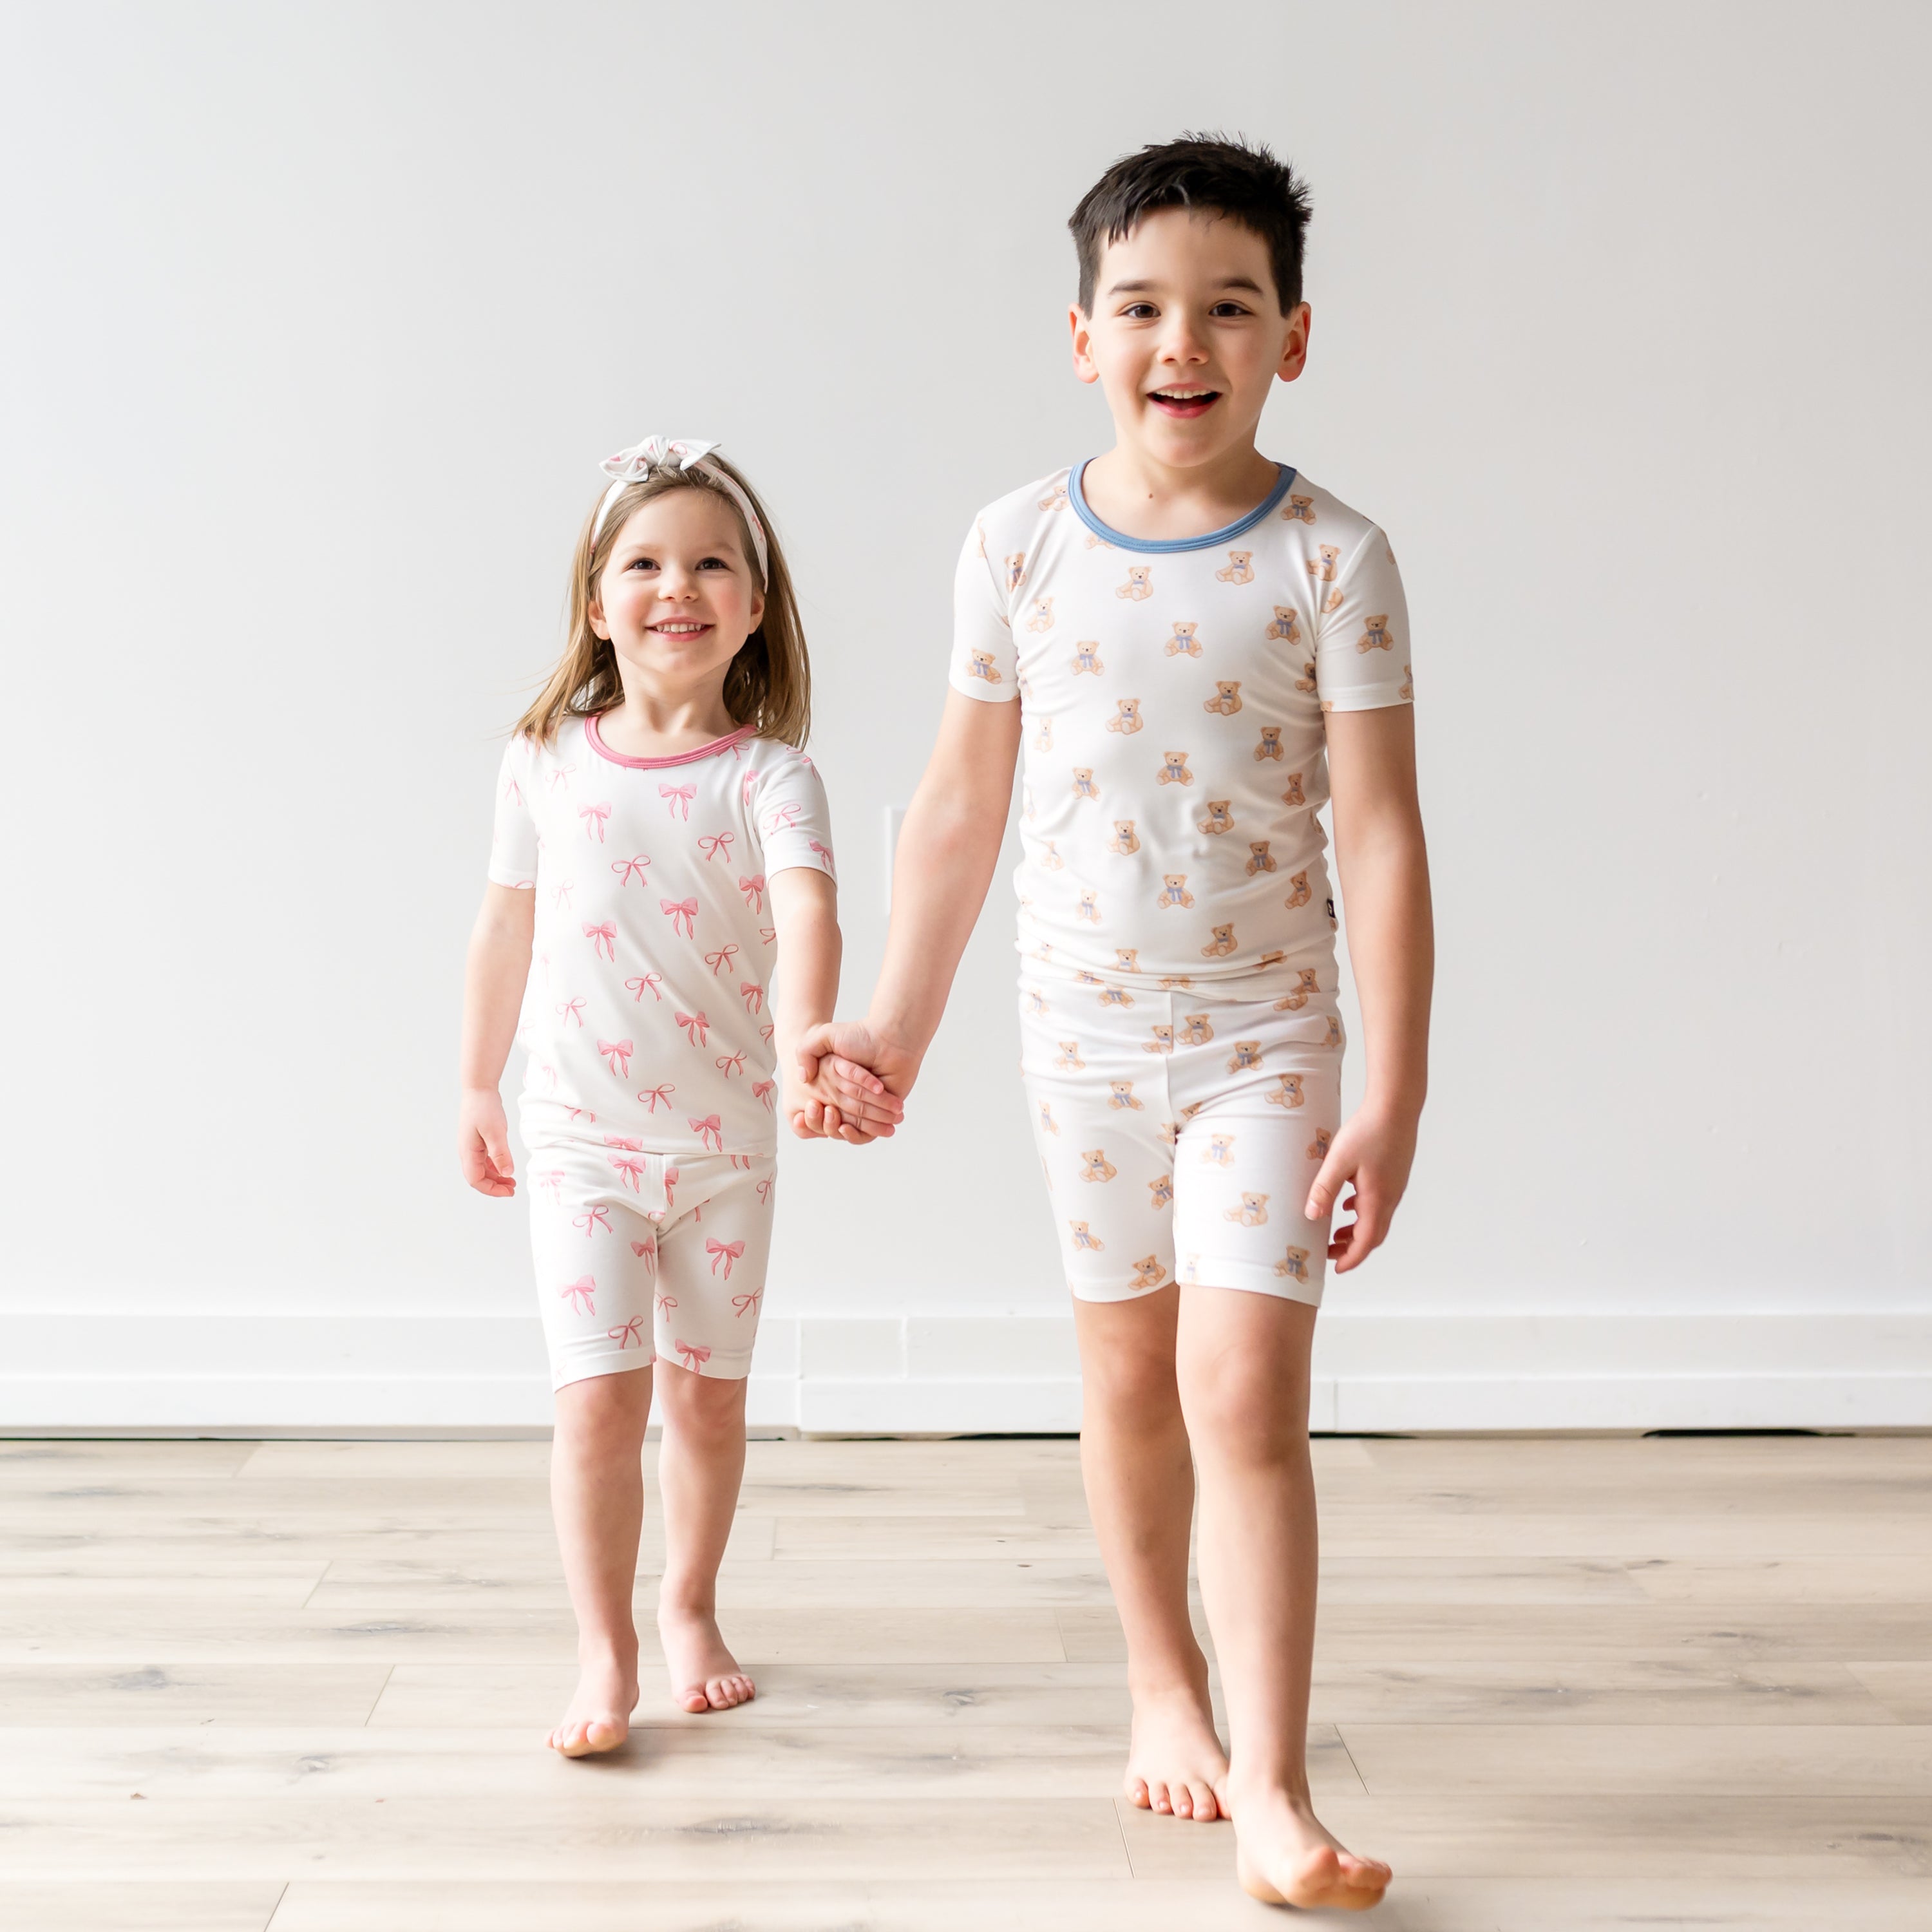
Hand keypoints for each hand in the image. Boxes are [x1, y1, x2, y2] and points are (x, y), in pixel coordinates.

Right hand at [459, 1088, 515, 1196]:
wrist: (479, 1089)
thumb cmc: (484, 1108)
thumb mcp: (495, 1131)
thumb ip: (501, 1154)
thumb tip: (507, 1173)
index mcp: (468, 1152)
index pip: (476, 1180)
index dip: (492, 1190)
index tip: (509, 1191)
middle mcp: (467, 1152)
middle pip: (478, 1178)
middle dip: (495, 1186)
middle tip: (513, 1188)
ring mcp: (471, 1147)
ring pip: (482, 1170)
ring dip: (496, 1177)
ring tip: (512, 1181)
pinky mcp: (477, 1141)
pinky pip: (484, 1160)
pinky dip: (495, 1166)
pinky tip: (505, 1167)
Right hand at [794, 1020, 920, 1143]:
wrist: (890, 1040)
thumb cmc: (859, 1036)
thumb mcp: (825, 1036)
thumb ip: (806, 1051)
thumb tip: (802, 1078)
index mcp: (830, 1084)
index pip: (812, 1110)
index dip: (807, 1116)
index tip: (807, 1108)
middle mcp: (844, 1097)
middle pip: (829, 1121)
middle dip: (822, 1121)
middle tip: (824, 1109)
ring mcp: (862, 1107)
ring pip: (846, 1128)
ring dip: (838, 1128)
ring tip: (835, 1118)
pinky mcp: (879, 1114)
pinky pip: (865, 1135)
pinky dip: (856, 1134)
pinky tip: (846, 1128)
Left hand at [1304, 1101, 1417, 1273]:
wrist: (1396, 1107)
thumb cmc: (1368, 1131)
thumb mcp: (1338, 1161)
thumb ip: (1324, 1189)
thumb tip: (1312, 1216)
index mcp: (1377, 1199)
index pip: (1366, 1242)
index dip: (1351, 1258)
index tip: (1336, 1268)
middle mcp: (1390, 1197)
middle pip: (1373, 1235)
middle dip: (1352, 1248)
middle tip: (1331, 1253)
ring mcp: (1395, 1186)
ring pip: (1377, 1219)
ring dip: (1358, 1231)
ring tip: (1337, 1234)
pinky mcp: (1394, 1175)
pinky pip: (1380, 1203)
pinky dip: (1363, 1212)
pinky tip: (1349, 1204)